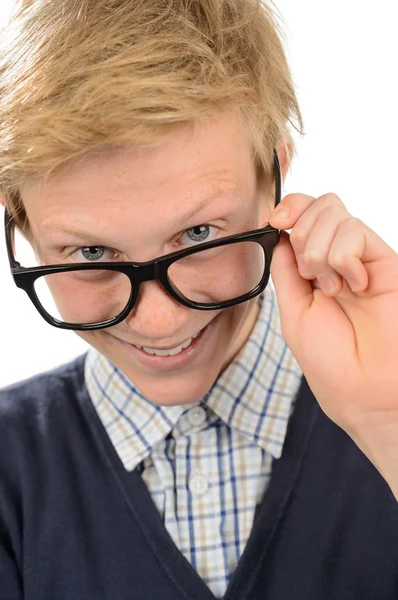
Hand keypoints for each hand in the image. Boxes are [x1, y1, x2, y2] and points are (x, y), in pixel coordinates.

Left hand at [268, 193, 397, 496]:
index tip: (275, 221)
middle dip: (302, 234)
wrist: (364, 389)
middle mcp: (338, 258)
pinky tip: (354, 286)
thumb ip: (286, 270)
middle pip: (317, 205)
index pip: (302, 216)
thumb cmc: (331, 361)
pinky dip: (343, 259)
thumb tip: (279, 233)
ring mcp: (361, 258)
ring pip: (333, 213)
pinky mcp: (384, 260)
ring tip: (333, 288)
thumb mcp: (292, 310)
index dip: (287, 209)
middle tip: (310, 275)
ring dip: (320, 251)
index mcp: (313, 269)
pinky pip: (354, 232)